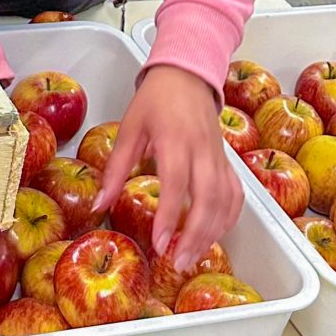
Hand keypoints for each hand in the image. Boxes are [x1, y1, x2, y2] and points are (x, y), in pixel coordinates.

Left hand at [93, 65, 243, 271]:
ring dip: (212, 232)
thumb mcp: (129, 129)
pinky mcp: (227, 160)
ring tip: (192, 255)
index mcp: (175, 139)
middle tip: (178, 261)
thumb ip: (115, 169)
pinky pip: (236, 193)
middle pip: (208, 198)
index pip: (176, 183)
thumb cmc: (156, 99)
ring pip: (226, 199)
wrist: (188, 74)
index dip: (168, 216)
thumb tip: (99, 205)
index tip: (159, 243)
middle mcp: (202, 150)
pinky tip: (214, 234)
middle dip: (195, 234)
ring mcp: (219, 156)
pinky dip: (229, 217)